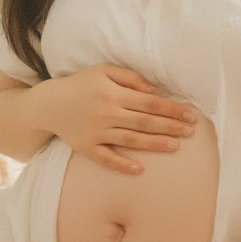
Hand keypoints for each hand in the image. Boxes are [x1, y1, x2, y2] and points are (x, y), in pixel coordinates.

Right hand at [34, 63, 197, 176]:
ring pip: (131, 140)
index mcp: (113, 93)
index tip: (190, 115)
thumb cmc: (80, 85)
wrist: (49, 104)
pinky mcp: (87, 147)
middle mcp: (107, 113)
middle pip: (145, 121)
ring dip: (154, 144)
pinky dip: (122, 165)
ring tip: (175, 146)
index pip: (150, 102)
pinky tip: (139, 170)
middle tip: (191, 132)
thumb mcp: (103, 71)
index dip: (172, 109)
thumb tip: (153, 90)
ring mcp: (97, 132)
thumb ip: (130, 77)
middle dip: (170, 126)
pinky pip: (107, 159)